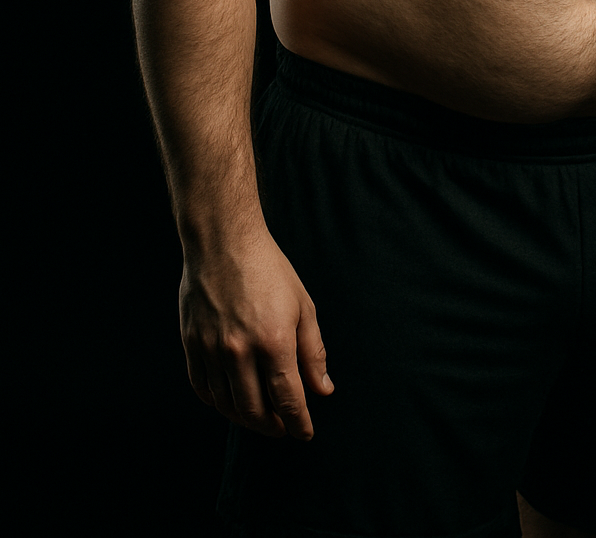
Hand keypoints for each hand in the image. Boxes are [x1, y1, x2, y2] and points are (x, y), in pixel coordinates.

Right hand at [179, 230, 333, 437]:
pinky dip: (218, 403)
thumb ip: (313, 352)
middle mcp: (239, 351)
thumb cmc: (269, 270)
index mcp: (273, 340)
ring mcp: (211, 349)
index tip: (304, 434)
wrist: (223, 242)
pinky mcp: (191, 344)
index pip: (288, 399)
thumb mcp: (302, 305)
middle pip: (255, 411)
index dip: (298, 423)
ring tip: (260, 417)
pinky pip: (202, 388)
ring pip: (227, 405)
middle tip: (283, 428)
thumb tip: (322, 390)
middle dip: (272, 427)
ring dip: (245, 419)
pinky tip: (230, 401)